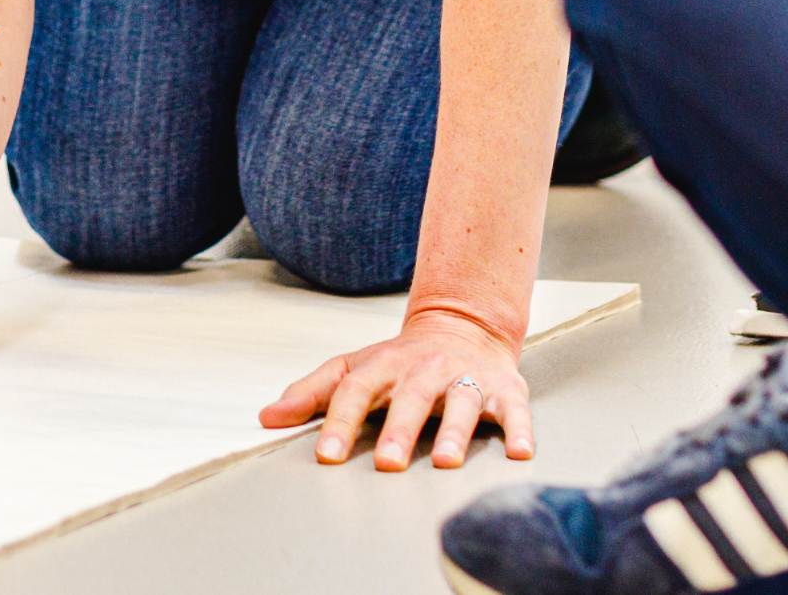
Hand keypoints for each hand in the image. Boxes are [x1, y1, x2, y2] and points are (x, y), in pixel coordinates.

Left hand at [262, 307, 531, 470]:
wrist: (464, 325)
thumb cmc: (401, 360)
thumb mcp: (354, 367)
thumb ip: (313, 392)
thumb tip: (267, 417)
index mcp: (386, 365)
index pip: (357, 389)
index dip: (340, 421)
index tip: (327, 455)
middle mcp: (427, 369)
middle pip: (411, 397)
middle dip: (399, 429)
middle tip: (387, 461)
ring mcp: (467, 378)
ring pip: (462, 402)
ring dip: (454, 431)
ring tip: (445, 461)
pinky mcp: (504, 389)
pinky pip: (514, 409)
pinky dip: (519, 429)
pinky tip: (519, 451)